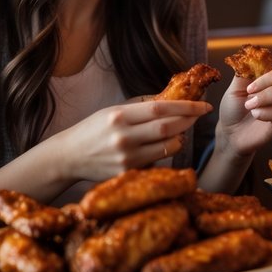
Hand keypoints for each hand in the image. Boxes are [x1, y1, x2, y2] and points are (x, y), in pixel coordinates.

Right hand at [52, 98, 211, 182]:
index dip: (186, 106)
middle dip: (189, 120)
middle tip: (200, 115)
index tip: (203, 104)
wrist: (68, 157)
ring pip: (167, 147)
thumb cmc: (93, 130)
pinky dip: (166, 152)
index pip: (161, 108)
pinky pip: (157, 161)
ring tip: (180, 130)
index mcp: (120, 116)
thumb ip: (141, 106)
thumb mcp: (113, 110)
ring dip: (180, 137)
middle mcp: (123, 137)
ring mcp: (126, 158)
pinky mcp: (127, 173)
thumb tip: (171, 98)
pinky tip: (164, 146)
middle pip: (168, 127)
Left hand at [215, 67, 271, 156]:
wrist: (228, 132)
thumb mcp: (233, 89)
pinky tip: (257, 116)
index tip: (249, 87)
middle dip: (266, 87)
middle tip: (249, 98)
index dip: (267, 76)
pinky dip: (269, 113)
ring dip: (266, 100)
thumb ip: (243, 73)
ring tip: (250, 108)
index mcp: (269, 82)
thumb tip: (249, 56)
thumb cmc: (232, 110)